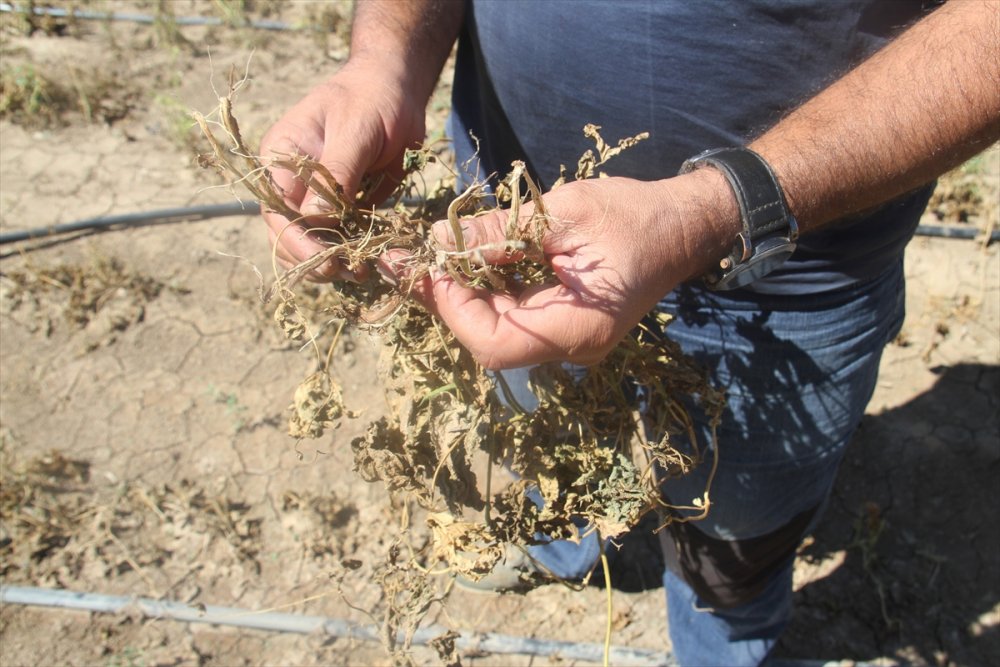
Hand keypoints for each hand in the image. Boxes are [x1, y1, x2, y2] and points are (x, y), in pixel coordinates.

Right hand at [259, 58, 426, 280]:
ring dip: (333, 263)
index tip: (326, 260)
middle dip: (315, 259)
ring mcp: (314, 197)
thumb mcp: (355, 130)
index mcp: (279, 158)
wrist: (398, 92)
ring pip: (312, 243)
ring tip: (362, 271)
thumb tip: (315, 218)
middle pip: (289, 235)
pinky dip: (351, 254)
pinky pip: (338, 239)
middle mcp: (290, 182)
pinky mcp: (340, 208)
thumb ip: (336, 173)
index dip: (296, 241)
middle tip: (350, 271)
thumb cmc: (372, 99)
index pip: (276, 211)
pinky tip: (370, 263)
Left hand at [399, 171, 736, 368]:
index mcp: (578, 329)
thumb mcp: (564, 213)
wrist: (682, 225)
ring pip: (494, 326)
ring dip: (457, 291)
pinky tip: (458, 258)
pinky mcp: (559, 322)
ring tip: (422, 253)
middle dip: (445, 298)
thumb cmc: (634, 215)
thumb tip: (438, 241)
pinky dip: (482, 287)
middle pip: (488, 337)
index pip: (496, 344)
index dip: (455, 309)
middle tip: (403, 257)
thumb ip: (500, 232)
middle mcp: (569, 346)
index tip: (431, 265)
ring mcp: (564, 338)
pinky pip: (510, 313)